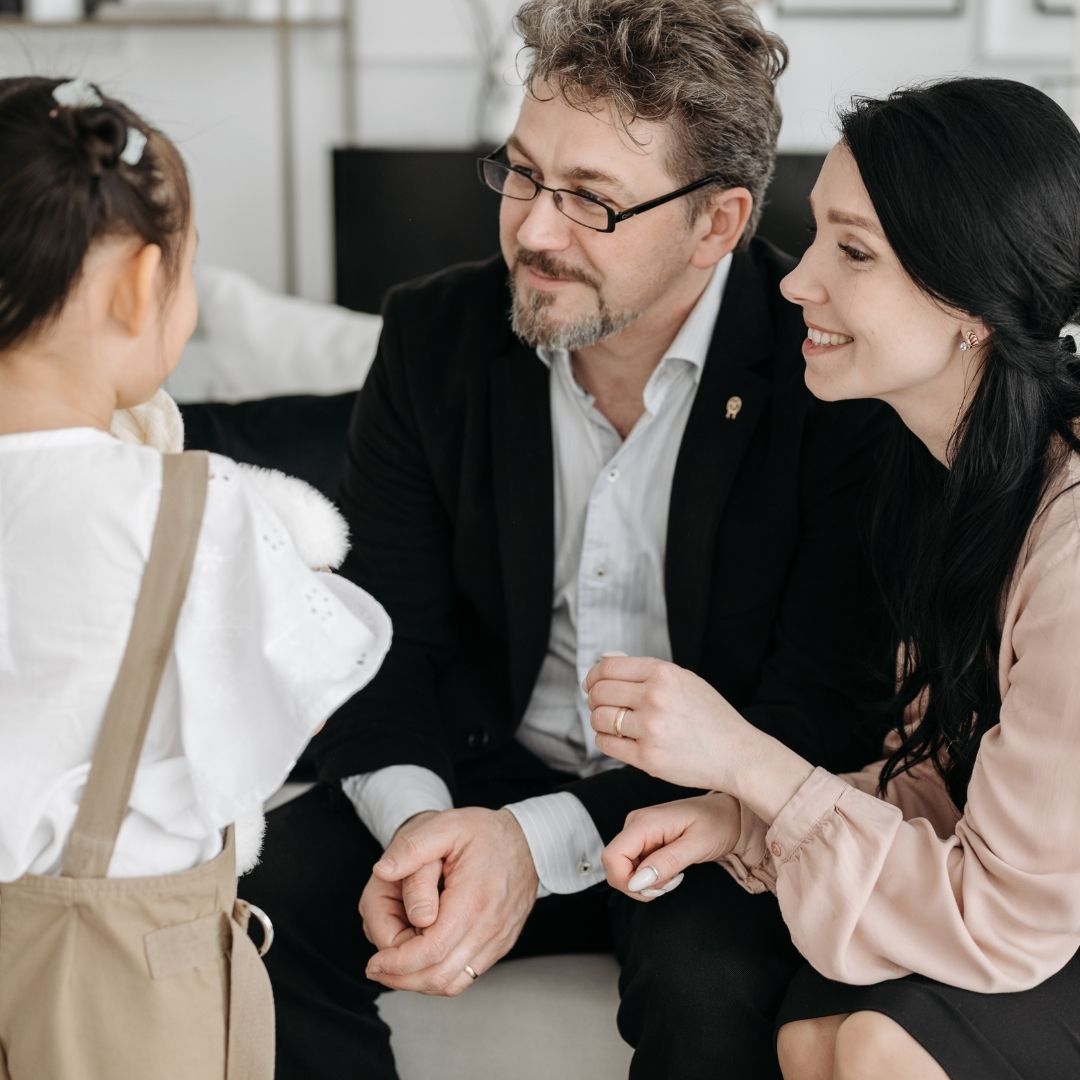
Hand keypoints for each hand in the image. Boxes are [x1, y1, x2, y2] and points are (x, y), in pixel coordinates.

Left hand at [364, 807, 538, 995]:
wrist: (528, 841)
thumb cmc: (485, 833)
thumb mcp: (445, 825)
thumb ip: (412, 848)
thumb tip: (382, 872)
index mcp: (473, 900)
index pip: (432, 950)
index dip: (397, 963)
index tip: (374, 961)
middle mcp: (489, 927)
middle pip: (440, 975)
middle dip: (402, 978)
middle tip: (377, 968)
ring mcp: (497, 940)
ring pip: (453, 982)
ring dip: (419, 983)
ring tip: (395, 968)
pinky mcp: (500, 945)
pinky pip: (467, 976)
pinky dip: (439, 977)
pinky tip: (422, 962)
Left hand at [584, 655, 758, 792]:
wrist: (736, 753)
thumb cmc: (710, 716)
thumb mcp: (684, 680)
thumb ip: (647, 672)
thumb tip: (605, 664)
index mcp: (663, 673)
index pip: (607, 668)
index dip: (593, 676)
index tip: (591, 684)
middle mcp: (655, 698)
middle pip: (599, 693)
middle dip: (594, 699)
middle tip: (600, 705)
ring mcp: (650, 729)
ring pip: (599, 718)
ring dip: (599, 721)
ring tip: (612, 724)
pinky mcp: (647, 758)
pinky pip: (606, 744)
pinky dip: (606, 740)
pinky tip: (619, 739)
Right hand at [603, 793, 740, 900]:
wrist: (729, 815)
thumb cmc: (718, 823)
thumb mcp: (697, 846)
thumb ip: (666, 863)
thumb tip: (637, 882)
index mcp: (645, 822)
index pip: (612, 857)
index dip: (626, 881)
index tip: (654, 888)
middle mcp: (636, 824)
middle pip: (615, 866)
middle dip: (638, 885)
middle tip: (670, 884)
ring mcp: (639, 832)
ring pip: (624, 869)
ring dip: (646, 882)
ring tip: (674, 876)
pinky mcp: (644, 840)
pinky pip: (635, 866)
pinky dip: (650, 877)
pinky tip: (670, 871)